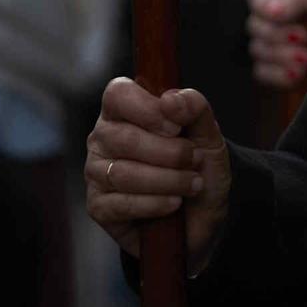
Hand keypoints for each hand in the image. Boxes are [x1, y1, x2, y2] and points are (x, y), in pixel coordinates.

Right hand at [85, 80, 230, 271]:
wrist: (203, 212)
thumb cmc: (199, 166)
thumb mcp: (208, 134)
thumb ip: (195, 108)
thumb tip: (170, 99)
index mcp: (126, 110)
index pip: (118, 94)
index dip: (148, 109)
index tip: (177, 127)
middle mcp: (104, 138)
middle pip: (123, 138)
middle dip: (169, 153)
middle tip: (195, 160)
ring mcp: (98, 172)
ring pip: (123, 174)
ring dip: (168, 180)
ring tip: (193, 184)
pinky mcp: (99, 206)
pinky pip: (121, 204)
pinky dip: (156, 204)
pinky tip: (174, 203)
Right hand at [246, 0, 306, 90]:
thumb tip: (273, 9)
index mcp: (293, 1)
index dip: (262, 2)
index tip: (279, 13)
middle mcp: (282, 23)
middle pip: (254, 23)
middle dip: (277, 33)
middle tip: (306, 38)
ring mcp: (278, 49)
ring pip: (257, 49)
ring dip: (282, 55)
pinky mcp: (278, 74)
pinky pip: (260, 72)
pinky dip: (279, 74)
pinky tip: (299, 75)